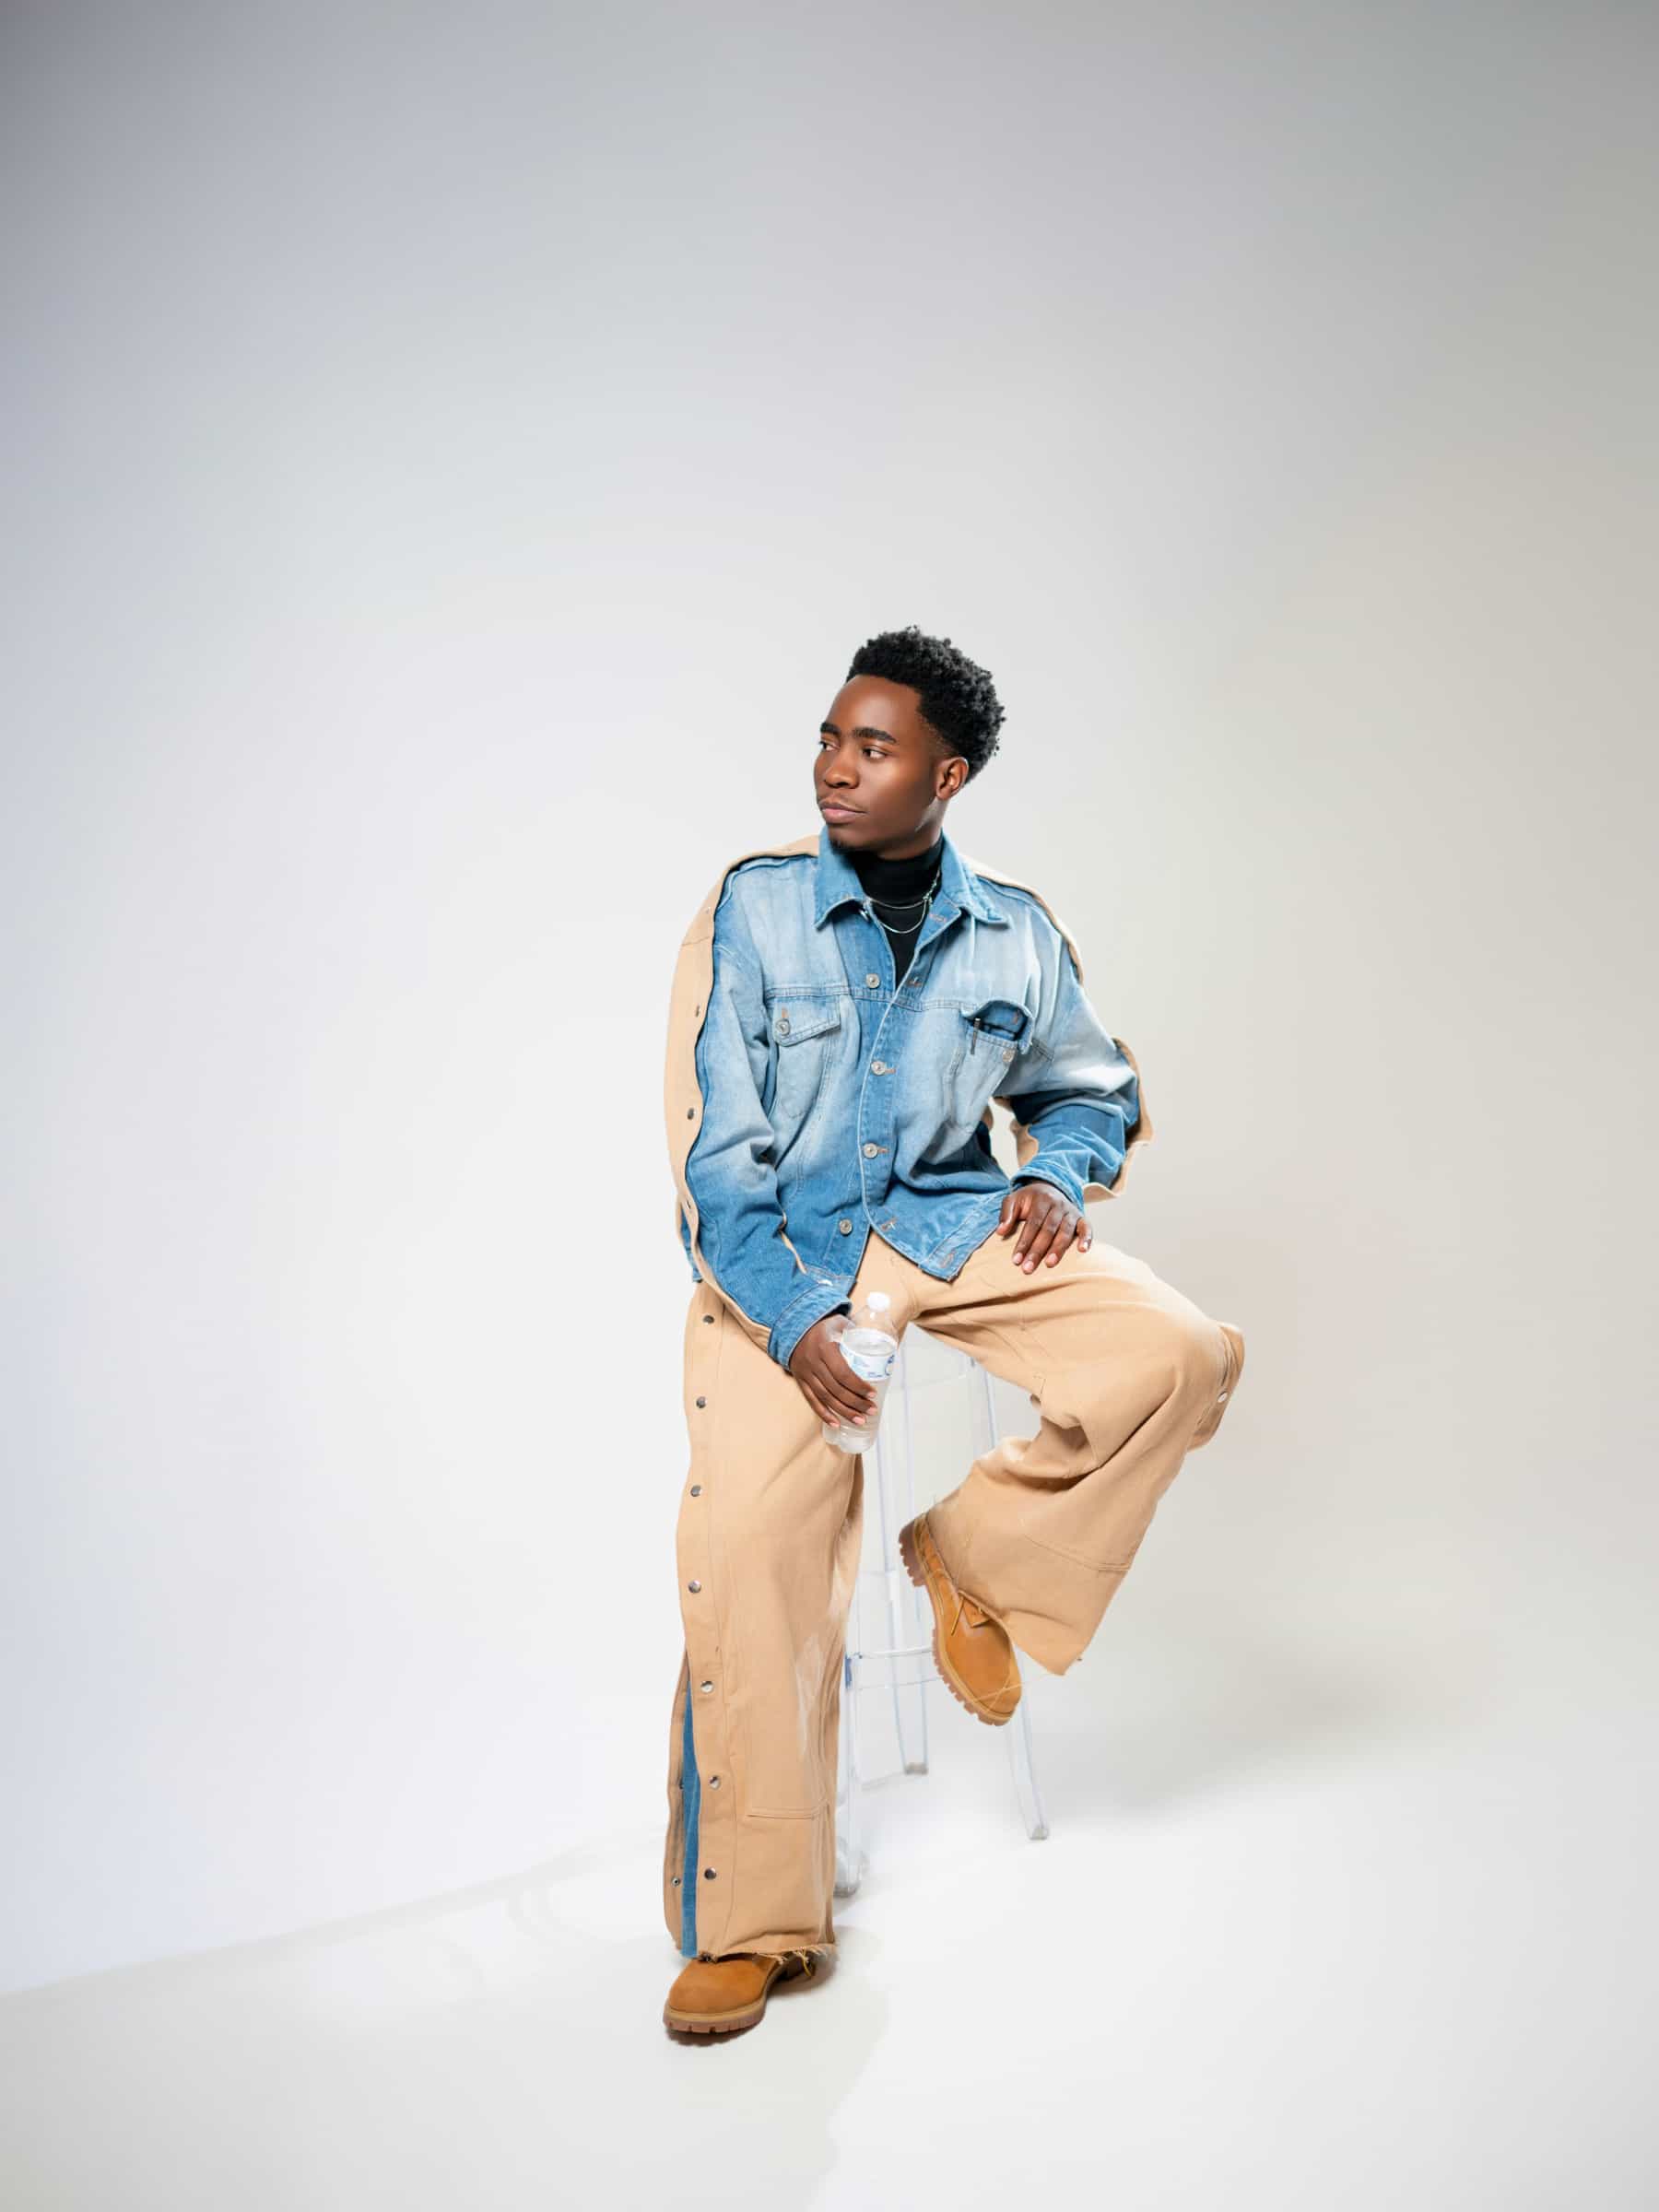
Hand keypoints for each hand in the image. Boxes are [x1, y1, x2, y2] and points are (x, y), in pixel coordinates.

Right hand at [789, 1314, 877, 1430]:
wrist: (793, 1328)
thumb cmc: (822, 1326)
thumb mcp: (838, 1323)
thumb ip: (855, 1331)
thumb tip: (877, 1342)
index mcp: (824, 1348)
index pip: (843, 1373)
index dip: (858, 1386)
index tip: (872, 1394)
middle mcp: (813, 1363)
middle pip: (836, 1389)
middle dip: (856, 1403)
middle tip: (871, 1410)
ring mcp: (805, 1374)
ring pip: (825, 1398)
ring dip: (843, 1412)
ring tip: (860, 1420)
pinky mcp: (800, 1381)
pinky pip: (812, 1401)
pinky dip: (824, 1414)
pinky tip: (836, 1424)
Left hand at [997, 1181, 1090, 1271]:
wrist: (1049, 1189)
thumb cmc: (1029, 1200)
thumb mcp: (1014, 1200)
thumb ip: (1006, 1214)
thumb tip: (1000, 1232)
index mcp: (1041, 1199)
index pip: (1032, 1223)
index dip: (1024, 1242)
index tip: (1016, 1260)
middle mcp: (1058, 1205)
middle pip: (1048, 1230)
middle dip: (1037, 1250)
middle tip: (1028, 1268)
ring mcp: (1071, 1211)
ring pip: (1065, 1231)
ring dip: (1058, 1249)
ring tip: (1049, 1264)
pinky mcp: (1081, 1218)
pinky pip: (1087, 1227)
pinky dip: (1087, 1238)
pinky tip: (1082, 1250)